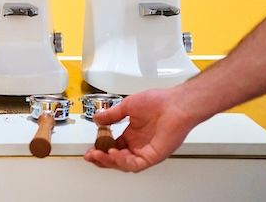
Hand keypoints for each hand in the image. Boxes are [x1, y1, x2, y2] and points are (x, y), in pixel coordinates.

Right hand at [83, 88, 201, 171]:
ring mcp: (146, 151)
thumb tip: (97, 118)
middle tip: (90, 155)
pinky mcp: (153, 156)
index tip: (90, 148)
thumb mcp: (127, 106)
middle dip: (101, 159)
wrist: (175, 104)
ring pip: (124, 164)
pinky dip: (123, 161)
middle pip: (116, 159)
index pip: (113, 147)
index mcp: (133, 135)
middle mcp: (139, 145)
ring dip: (109, 162)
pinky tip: (113, 154)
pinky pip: (136, 164)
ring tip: (98, 155)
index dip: (101, 149)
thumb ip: (112, 115)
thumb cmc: (159, 102)